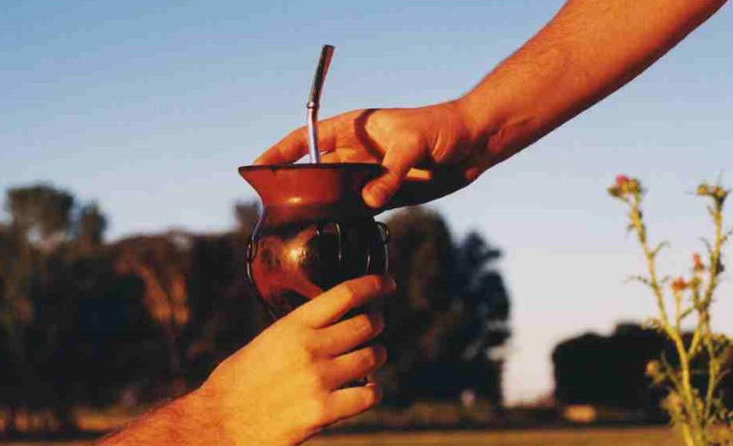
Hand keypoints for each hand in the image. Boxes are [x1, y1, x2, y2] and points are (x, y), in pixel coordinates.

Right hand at [192, 275, 393, 445]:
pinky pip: (369, 395)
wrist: (218, 423)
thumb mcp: (266, 342)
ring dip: (375, 355)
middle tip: (374, 326)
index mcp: (293, 325)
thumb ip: (298, 332)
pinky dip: (372, 391)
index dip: (374, 285)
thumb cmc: (236, 382)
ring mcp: (319, 380)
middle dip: (375, 324)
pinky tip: (366, 390)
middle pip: (367, 324)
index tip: (387, 284)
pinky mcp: (323, 412)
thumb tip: (328, 327)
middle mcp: (310, 348)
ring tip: (369, 358)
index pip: (345, 294)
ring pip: (372, 357)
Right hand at [255, 100, 492, 209]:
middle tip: (275, 207)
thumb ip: (389, 171)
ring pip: (335, 193)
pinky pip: (359, 209)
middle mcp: (356, 152)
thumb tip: (367, 201)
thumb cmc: (442, 129)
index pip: (306, 138)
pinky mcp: (386, 194)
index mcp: (353, 129)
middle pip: (316, 170)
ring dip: (321, 207)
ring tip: (300, 226)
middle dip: (296, 186)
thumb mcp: (414, 142)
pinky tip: (335, 234)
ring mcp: (370, 175)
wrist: (474, 143)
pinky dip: (347, 220)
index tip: (258, 167)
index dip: (281, 152)